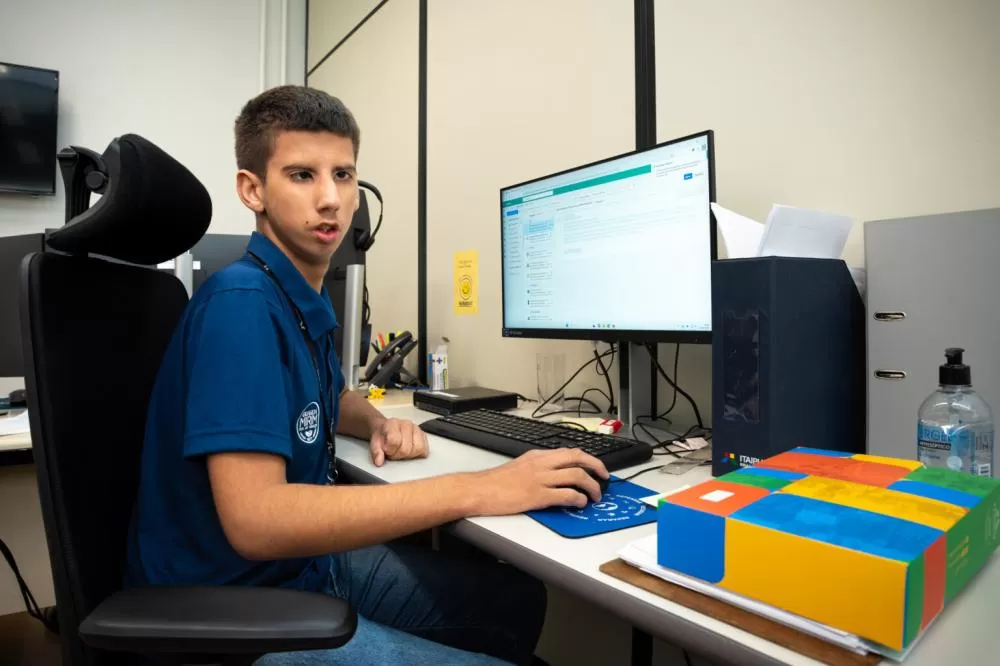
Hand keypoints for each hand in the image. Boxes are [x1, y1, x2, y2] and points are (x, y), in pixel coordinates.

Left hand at [369, 418, 428, 466]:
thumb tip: (379, 461)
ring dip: (409, 455)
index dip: (390, 450)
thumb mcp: (374, 442)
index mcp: (393, 423)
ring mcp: (417, 429)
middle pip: (406, 449)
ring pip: (418, 449)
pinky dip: (417, 454)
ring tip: (401, 451)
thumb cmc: (382, 435)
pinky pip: (425, 450)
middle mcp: (407, 424)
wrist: (387, 430)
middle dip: (398, 455)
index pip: (395, 441)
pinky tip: (409, 451)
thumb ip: (376, 451)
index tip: (386, 450)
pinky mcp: (424, 436)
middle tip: (393, 452)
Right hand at [470, 449, 608, 515]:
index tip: (596, 467)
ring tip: (595, 496)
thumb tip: (555, 474)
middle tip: (605, 478)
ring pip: (577, 475)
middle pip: (578, 458)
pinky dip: (578, 499)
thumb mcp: (519, 466)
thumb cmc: (495, 482)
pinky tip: (580, 504)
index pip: (570, 451)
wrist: (478, 490)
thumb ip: (538, 467)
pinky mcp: (538, 495)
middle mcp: (542, 463)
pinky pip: (566, 495)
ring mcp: (541, 479)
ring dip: (591, 486)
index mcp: (538, 455)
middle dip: (597, 467)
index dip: (588, 458)